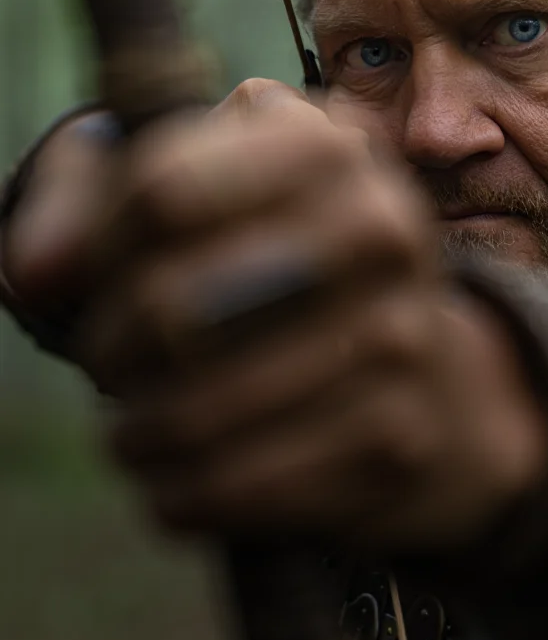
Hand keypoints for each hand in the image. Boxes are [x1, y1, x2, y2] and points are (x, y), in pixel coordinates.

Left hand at [5, 80, 547, 552]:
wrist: (416, 365)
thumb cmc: (273, 263)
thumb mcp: (188, 194)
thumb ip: (86, 198)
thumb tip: (33, 270)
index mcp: (327, 145)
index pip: (158, 192)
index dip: (96, 246)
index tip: (94, 273)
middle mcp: (383, 227)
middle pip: (172, 303)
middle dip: (112, 348)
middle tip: (114, 362)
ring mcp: (403, 336)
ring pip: (197, 410)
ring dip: (138, 432)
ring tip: (139, 425)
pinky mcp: (396, 440)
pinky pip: (237, 487)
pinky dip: (179, 494)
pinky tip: (178, 477)